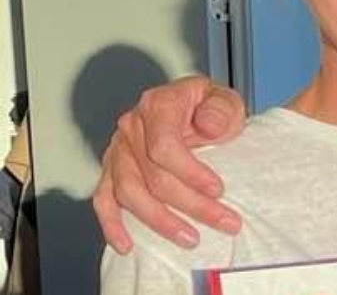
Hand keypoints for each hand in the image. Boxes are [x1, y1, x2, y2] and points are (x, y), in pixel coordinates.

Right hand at [92, 75, 247, 252]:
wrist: (193, 108)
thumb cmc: (208, 106)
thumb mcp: (225, 100)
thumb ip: (221, 110)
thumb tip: (209, 126)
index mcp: (158, 106)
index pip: (164, 146)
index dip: (190, 172)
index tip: (218, 190)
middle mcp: (131, 127)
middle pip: (152, 176)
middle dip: (191, 204)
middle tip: (223, 221)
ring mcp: (118, 151)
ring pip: (129, 194)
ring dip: (160, 221)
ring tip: (190, 238)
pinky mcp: (111, 170)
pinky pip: (103, 200)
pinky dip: (112, 224)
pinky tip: (126, 245)